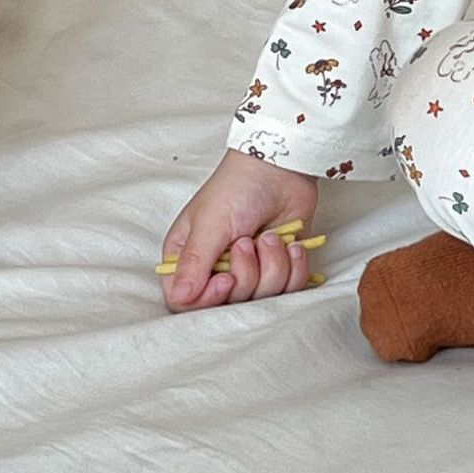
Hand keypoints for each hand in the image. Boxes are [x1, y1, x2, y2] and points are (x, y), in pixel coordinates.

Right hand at [160, 149, 321, 312]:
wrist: (283, 167)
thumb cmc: (239, 186)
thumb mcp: (211, 222)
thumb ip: (194, 262)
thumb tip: (179, 297)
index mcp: (189, 258)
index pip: (186, 302)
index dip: (208, 300)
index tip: (227, 279)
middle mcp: (216, 269)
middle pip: (228, 305)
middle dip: (247, 274)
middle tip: (247, 242)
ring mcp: (250, 270)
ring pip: (262, 298)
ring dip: (272, 265)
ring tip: (269, 237)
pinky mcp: (278, 268)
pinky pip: (289, 289)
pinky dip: (294, 267)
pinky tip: (291, 244)